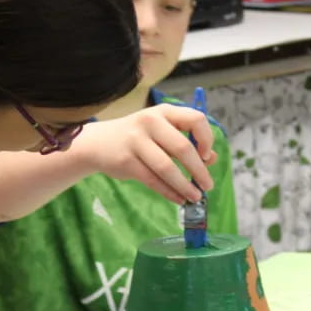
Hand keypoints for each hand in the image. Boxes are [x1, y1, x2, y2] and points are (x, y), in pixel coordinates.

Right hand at [79, 103, 216, 203]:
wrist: (98, 143)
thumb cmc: (138, 137)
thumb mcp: (162, 132)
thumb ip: (187, 142)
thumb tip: (212, 159)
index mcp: (165, 111)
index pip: (196, 119)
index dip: (207, 139)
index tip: (207, 156)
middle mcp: (151, 122)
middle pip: (183, 148)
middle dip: (199, 170)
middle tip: (208, 185)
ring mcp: (136, 140)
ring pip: (167, 167)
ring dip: (185, 185)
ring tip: (195, 196)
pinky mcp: (126, 160)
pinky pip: (153, 180)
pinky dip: (169, 192)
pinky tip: (178, 198)